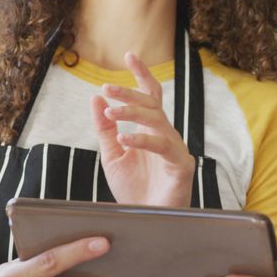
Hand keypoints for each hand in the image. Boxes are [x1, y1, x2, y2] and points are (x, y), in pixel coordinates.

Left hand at [90, 52, 193, 206]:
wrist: (144, 222)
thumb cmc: (133, 191)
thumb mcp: (112, 156)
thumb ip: (105, 129)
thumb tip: (95, 98)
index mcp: (151, 131)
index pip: (150, 96)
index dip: (141, 75)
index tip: (129, 55)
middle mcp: (166, 135)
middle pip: (152, 105)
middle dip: (129, 94)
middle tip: (107, 88)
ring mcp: (176, 150)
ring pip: (157, 121)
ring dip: (132, 114)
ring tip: (111, 113)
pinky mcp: (181, 166)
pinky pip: (163, 146)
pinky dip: (143, 140)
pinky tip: (125, 138)